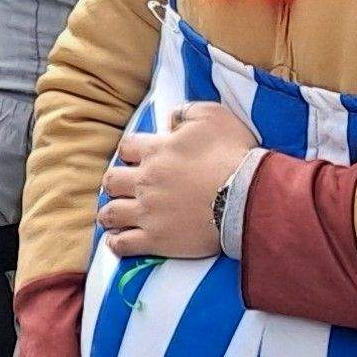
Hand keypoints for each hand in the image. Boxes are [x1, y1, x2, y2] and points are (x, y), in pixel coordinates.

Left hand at [96, 101, 256, 259]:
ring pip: (111, 213)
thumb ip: (186, 112)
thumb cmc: (233, 154)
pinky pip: (123, 244)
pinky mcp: (156, 239)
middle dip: (113, 183)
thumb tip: (170, 118)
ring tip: (111, 216)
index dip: (129, 153)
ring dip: (109, 214)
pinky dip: (116, 242)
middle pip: (112, 181)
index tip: (135, 159)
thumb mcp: (213, 116)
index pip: (126, 148)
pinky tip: (117, 240)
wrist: (247, 196)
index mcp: (156, 151)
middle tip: (121, 188)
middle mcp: (146, 181)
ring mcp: (148, 212)